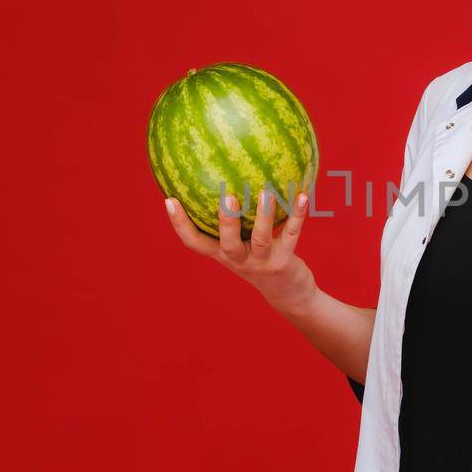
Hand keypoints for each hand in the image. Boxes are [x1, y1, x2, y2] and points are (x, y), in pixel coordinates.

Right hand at [165, 188, 316, 313]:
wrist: (289, 295)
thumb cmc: (261, 260)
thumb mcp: (243, 243)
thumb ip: (235, 220)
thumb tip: (227, 177)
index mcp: (223, 254)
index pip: (195, 242)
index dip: (180, 224)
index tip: (169, 200)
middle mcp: (239, 260)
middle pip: (227, 244)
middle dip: (226, 222)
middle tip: (226, 197)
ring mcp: (262, 262)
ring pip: (261, 239)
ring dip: (264, 216)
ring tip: (266, 193)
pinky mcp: (284, 262)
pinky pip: (291, 235)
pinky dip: (297, 215)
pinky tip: (303, 196)